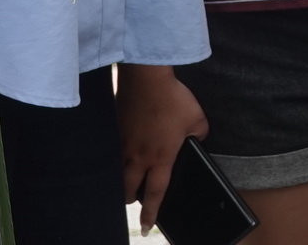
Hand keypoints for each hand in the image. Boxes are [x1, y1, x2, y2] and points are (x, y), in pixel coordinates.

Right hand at [117, 64, 208, 231]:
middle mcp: (138, 157)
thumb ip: (198, 135)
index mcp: (161, 158)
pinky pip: (109, 155)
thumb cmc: (174, 99)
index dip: (151, 213)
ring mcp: (122, 146)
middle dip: (132, 199)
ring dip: (120, 182)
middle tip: (135, 200)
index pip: (156, 194)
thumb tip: (195, 141)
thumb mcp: (197, 119)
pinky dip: (111, 161)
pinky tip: (114, 156)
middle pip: (129, 190)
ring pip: (116, 176)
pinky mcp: (112, 133)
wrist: (146, 79)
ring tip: (124, 182)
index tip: (147, 228)